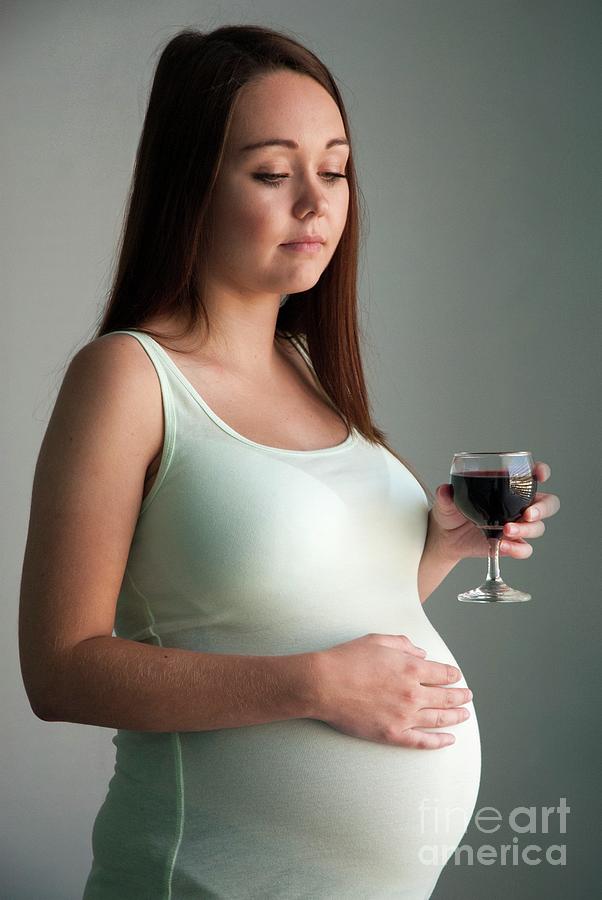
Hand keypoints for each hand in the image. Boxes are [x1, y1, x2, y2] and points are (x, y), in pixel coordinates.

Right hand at [312, 633, 472, 749]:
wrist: (323, 684)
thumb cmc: (347, 659)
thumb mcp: (377, 640)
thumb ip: (404, 645)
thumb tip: (421, 653)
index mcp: (411, 668)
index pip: (443, 673)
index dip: (453, 675)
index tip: (457, 676)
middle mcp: (413, 693)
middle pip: (446, 697)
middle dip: (460, 696)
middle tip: (467, 696)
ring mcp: (404, 717)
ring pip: (439, 719)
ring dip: (455, 717)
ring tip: (464, 715)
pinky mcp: (393, 734)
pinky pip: (422, 741)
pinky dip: (439, 742)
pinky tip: (449, 739)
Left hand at [429, 461, 559, 562]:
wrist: (446, 537)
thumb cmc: (452, 511)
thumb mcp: (447, 501)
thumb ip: (446, 495)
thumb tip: (445, 490)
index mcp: (508, 487)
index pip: (533, 476)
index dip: (541, 472)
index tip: (539, 474)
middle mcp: (519, 505)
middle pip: (547, 504)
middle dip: (542, 508)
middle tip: (528, 514)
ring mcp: (518, 525)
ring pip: (538, 527)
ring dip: (526, 529)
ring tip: (507, 530)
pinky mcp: (512, 544)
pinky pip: (525, 549)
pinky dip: (517, 548)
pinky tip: (504, 546)